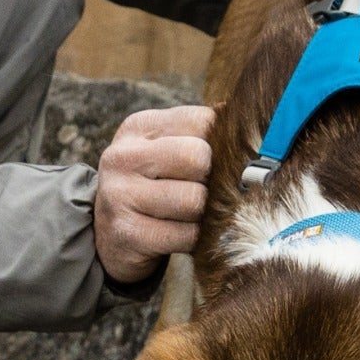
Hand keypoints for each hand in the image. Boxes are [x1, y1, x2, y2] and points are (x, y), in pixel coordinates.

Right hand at [93, 104, 214, 284]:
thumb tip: (253, 124)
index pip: (202, 120)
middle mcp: (123, 156)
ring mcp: (120, 195)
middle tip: (200, 191)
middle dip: (210, 179)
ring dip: (202, 213)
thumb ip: (202, 134)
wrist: (107, 237)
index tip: (212, 163)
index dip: (219, 145)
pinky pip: (186, 235)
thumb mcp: (165, 151)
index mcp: (138, 127)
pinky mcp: (128, 233)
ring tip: (188, 215)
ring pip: (195, 199)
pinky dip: (193, 239)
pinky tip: (179, 235)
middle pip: (198, 157)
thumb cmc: (152, 187)